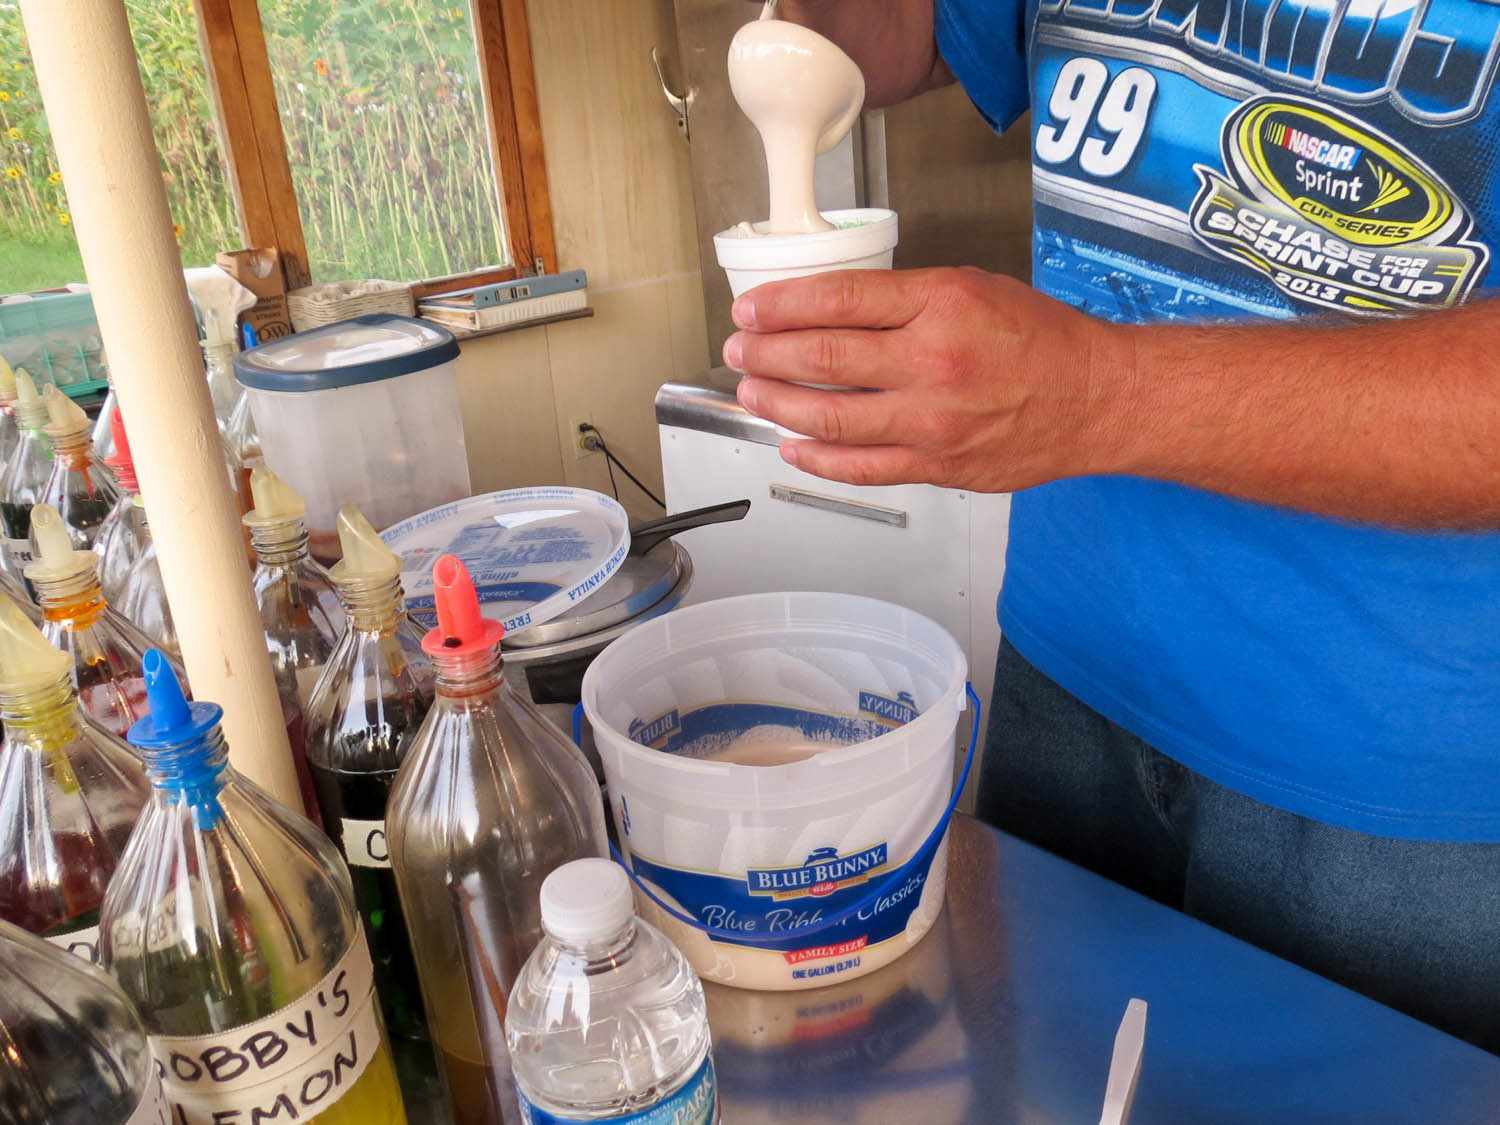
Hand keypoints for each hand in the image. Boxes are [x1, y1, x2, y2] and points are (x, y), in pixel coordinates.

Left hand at [722, 267, 1135, 490]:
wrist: (1095, 398)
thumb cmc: (1039, 339)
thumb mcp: (972, 288)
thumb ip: (904, 299)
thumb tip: (830, 311)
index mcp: (942, 305)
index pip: (838, 300)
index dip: (781, 306)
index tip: (750, 309)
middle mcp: (933, 363)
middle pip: (822, 358)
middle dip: (764, 355)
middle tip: (737, 351)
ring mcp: (933, 422)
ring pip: (830, 418)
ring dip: (777, 405)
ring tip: (751, 394)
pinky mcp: (938, 466)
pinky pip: (862, 468)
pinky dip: (817, 460)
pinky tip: (792, 445)